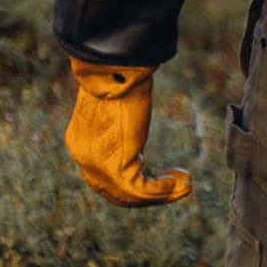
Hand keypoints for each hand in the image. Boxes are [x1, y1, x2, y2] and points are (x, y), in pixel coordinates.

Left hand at [65, 58, 191, 207]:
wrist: (114, 70)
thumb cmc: (118, 76)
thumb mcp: (116, 103)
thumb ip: (118, 121)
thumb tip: (133, 121)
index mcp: (81, 143)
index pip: (103, 174)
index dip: (132, 179)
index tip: (157, 174)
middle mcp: (85, 159)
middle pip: (116, 191)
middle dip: (148, 193)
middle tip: (175, 183)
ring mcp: (97, 166)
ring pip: (129, 196)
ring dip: (161, 194)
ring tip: (184, 185)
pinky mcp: (115, 168)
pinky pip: (141, 190)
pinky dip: (164, 189)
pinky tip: (182, 182)